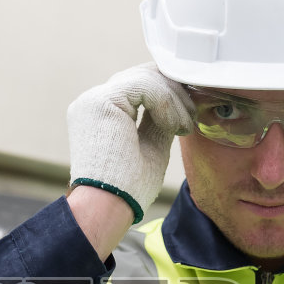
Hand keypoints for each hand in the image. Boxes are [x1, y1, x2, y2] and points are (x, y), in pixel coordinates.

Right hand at [67, 63, 192, 223]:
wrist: (108, 208)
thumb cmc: (128, 189)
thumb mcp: (151, 146)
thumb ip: (157, 121)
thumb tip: (175, 104)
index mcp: (100, 114)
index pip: (138, 86)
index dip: (168, 95)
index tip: (188, 118)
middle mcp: (92, 102)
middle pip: (142, 75)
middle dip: (174, 93)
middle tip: (191, 117)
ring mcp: (93, 99)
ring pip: (146, 77)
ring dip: (173, 100)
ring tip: (184, 126)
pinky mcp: (101, 101)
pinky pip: (144, 85)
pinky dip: (166, 103)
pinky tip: (173, 126)